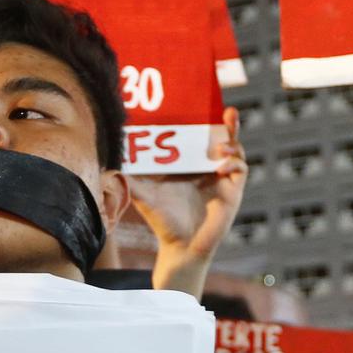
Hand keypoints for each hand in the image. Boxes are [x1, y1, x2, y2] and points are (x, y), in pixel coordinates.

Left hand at [129, 107, 247, 261]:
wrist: (181, 246)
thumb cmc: (163, 222)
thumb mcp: (144, 196)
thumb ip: (131, 180)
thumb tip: (112, 166)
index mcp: (190, 165)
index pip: (200, 137)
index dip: (205, 122)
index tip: (203, 106)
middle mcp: (208, 169)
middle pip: (223, 139)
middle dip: (228, 123)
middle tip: (226, 110)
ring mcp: (221, 179)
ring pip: (236, 151)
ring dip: (232, 142)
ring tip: (220, 145)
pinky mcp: (232, 191)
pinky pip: (240, 169)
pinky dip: (234, 162)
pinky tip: (220, 167)